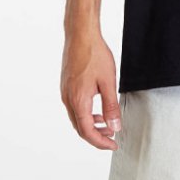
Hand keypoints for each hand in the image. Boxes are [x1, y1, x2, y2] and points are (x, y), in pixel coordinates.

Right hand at [60, 31, 122, 149]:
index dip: (101, 142)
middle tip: (112, 138)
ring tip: (107, 124)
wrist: (80, 35)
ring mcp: (65, 92)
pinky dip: (86, 113)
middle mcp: (68, 99)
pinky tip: (97, 109)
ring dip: (91, 124)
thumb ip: (111, 106)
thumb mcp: (108, 82)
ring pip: (77, 118)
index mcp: (78, 101)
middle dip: (96, 136)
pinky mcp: (66, 86)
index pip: (87, 131)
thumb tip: (114, 126)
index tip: (113, 145)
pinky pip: (75, 107)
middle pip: (80, 128)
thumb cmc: (94, 54)